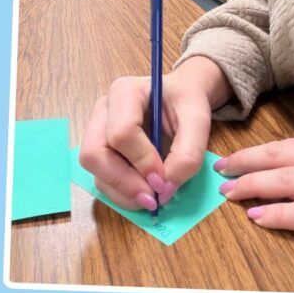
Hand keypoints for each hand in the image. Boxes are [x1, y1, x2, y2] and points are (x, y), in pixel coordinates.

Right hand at [79, 59, 223, 210]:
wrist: (181, 98)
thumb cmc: (186, 102)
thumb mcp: (198, 120)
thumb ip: (188, 153)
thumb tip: (166, 189)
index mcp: (125, 92)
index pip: (122, 132)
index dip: (142, 161)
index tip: (163, 180)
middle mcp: (103, 111)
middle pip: (94, 154)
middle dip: (123, 182)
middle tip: (152, 200)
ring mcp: (96, 131)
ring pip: (95, 170)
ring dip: (122, 192)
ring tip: (152, 200)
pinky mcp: (101, 150)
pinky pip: (101, 177)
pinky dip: (122, 192)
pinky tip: (144, 194)